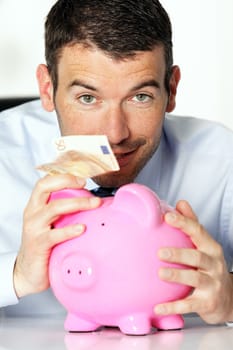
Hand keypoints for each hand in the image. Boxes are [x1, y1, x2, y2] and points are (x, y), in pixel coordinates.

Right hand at [13, 174, 100, 297]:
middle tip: (87, 186)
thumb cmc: (44, 245)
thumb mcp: (52, 224)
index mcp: (36, 206)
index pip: (45, 182)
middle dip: (68, 182)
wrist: (28, 272)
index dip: (63, 176)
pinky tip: (82, 228)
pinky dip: (70, 230)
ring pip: (54, 208)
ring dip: (78, 203)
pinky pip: (55, 234)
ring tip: (94, 203)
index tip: (82, 179)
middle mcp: (33, 213)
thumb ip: (65, 213)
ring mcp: (34, 228)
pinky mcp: (38, 244)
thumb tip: (93, 203)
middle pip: (45, 187)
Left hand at [154, 200, 232, 323]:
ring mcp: (212, 284)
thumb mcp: (204, 245)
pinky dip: (174, 306)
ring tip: (161, 273)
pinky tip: (158, 306)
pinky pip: (190, 305)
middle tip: (160, 251)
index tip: (167, 217)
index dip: (183, 223)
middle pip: (197, 257)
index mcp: (210, 248)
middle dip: (179, 253)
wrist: (228, 299)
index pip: (198, 232)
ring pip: (195, 279)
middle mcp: (213, 264)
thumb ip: (192, 224)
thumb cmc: (209, 267)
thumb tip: (180, 202)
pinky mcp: (208, 303)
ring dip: (178, 276)